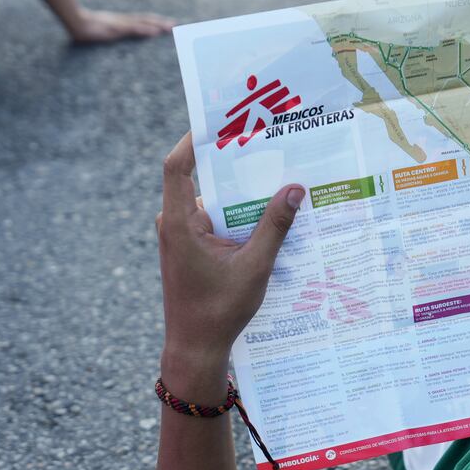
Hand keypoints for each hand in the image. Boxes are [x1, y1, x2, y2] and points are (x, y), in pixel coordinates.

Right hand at [67, 8, 174, 44]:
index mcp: (121, 21)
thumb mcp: (101, 32)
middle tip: (176, 24)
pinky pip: (134, 29)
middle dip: (161, 22)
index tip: (166, 23)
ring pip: (143, 23)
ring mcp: (121, 23)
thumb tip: (111, 35)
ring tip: (170, 28)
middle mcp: (124, 20)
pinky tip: (154, 32)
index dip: (154, 21)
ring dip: (157, 26)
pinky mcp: (117, 28)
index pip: (141, 20)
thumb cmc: (85, 28)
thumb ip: (109, 34)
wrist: (75, 22)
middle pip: (146, 20)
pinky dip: (145, 30)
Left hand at [157, 133, 303, 397]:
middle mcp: (175, 225)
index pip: (178, 167)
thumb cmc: (218, 312)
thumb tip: (295, 189)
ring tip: (278, 182)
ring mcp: (182, 237)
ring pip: (214, 204)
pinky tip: (271, 220)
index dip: (193, 140)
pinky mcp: (192, 250)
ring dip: (242, 196)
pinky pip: (217, 223)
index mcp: (179, 224)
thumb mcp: (254, 267)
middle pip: (202, 181)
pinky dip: (240, 218)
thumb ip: (274, 227)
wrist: (196, 349)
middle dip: (234, 166)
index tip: (219, 121)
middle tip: (267, 147)